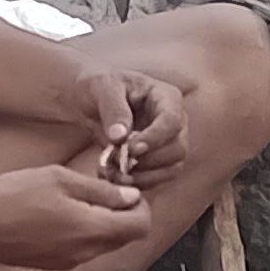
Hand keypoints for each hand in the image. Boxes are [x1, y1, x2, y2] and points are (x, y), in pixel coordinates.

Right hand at [0, 163, 151, 267]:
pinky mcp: (51, 265)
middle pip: (124, 238)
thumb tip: (131, 197)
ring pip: (102, 245)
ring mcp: (67, 262)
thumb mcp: (60, 180)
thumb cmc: (11, 197)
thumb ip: (102, 191)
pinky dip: (82, 234)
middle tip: (105, 191)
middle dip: (123, 215)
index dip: (141, 206)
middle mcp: (85, 253)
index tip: (127, 190)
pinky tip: (60, 214)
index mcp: (92, 231)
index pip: (140, 226)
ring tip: (78, 200)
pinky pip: (81, 250)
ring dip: (102, 224)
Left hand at [75, 65, 192, 185]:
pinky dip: (139, 182)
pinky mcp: (159, 160)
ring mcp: (169, 142)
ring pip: (172, 167)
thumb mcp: (103, 89)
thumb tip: (120, 136)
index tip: (131, 149)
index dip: (155, 138)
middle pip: (178, 148)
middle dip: (150, 162)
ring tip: (115, 175)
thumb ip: (113, 109)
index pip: (172, 121)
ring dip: (145, 176)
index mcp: (166, 97)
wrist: (91, 101)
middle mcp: (174, 121)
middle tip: (120, 165)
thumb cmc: (100, 87)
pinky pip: (158, 178)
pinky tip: (116, 179)